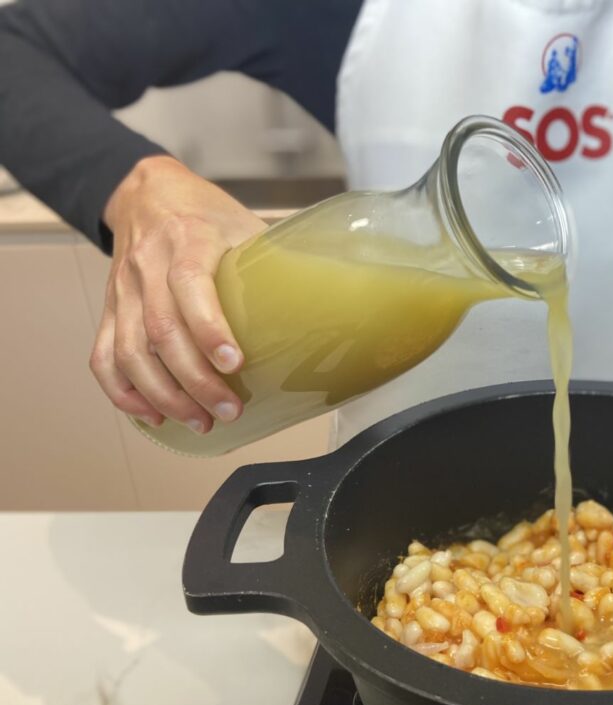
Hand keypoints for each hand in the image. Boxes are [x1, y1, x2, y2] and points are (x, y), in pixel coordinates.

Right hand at [93, 155, 266, 432]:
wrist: (148, 194)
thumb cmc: (206, 214)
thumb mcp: (245, 225)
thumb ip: (276, 262)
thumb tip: (327, 303)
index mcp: (188, 239)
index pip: (190, 285)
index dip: (210, 329)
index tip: (235, 364)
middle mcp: (149, 265)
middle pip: (161, 330)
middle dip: (194, 380)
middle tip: (228, 411)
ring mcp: (123, 290)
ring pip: (130, 351)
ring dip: (164, 395)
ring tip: (199, 421)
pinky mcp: (109, 309)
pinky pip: (104, 356)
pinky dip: (124, 392)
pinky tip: (152, 414)